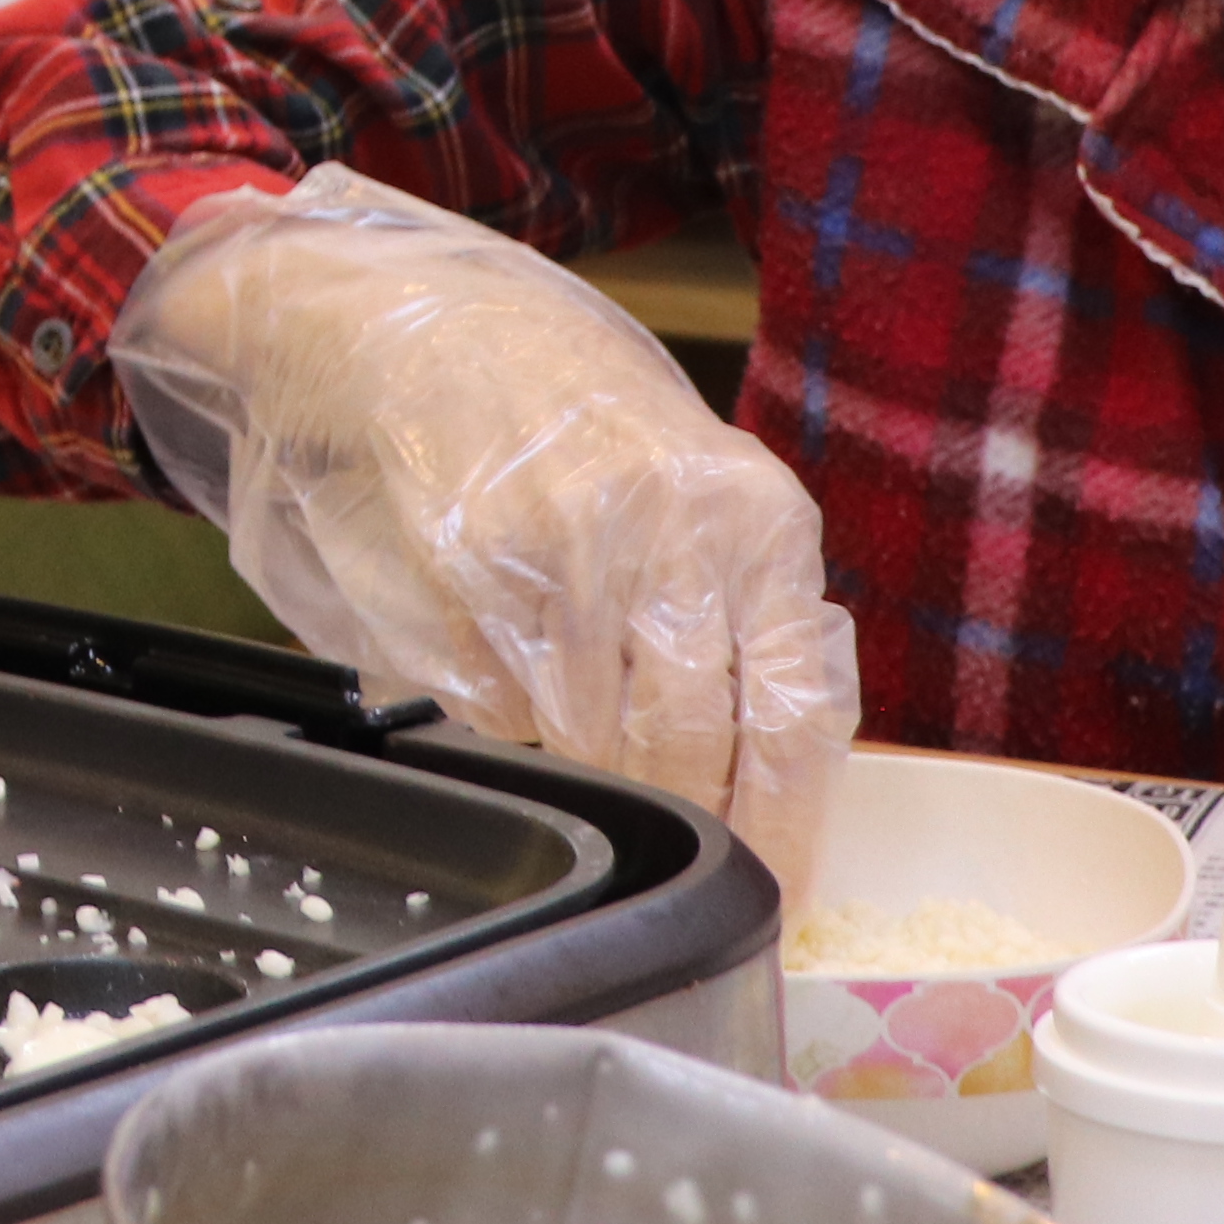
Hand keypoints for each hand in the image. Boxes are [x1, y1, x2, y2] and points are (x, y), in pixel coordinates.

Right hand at [113, 167, 854, 892]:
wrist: (434, 334)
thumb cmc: (588, 428)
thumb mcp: (708, 496)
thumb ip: (748, 617)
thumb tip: (776, 783)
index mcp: (754, 518)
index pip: (789, 715)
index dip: (783, 826)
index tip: (772, 889)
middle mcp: (664, 531)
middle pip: (685, 745)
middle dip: (679, 816)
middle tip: (672, 847)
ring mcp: (558, 552)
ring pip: (586, 739)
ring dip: (587, 768)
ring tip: (583, 742)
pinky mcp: (463, 572)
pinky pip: (498, 704)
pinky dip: (509, 717)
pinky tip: (512, 665)